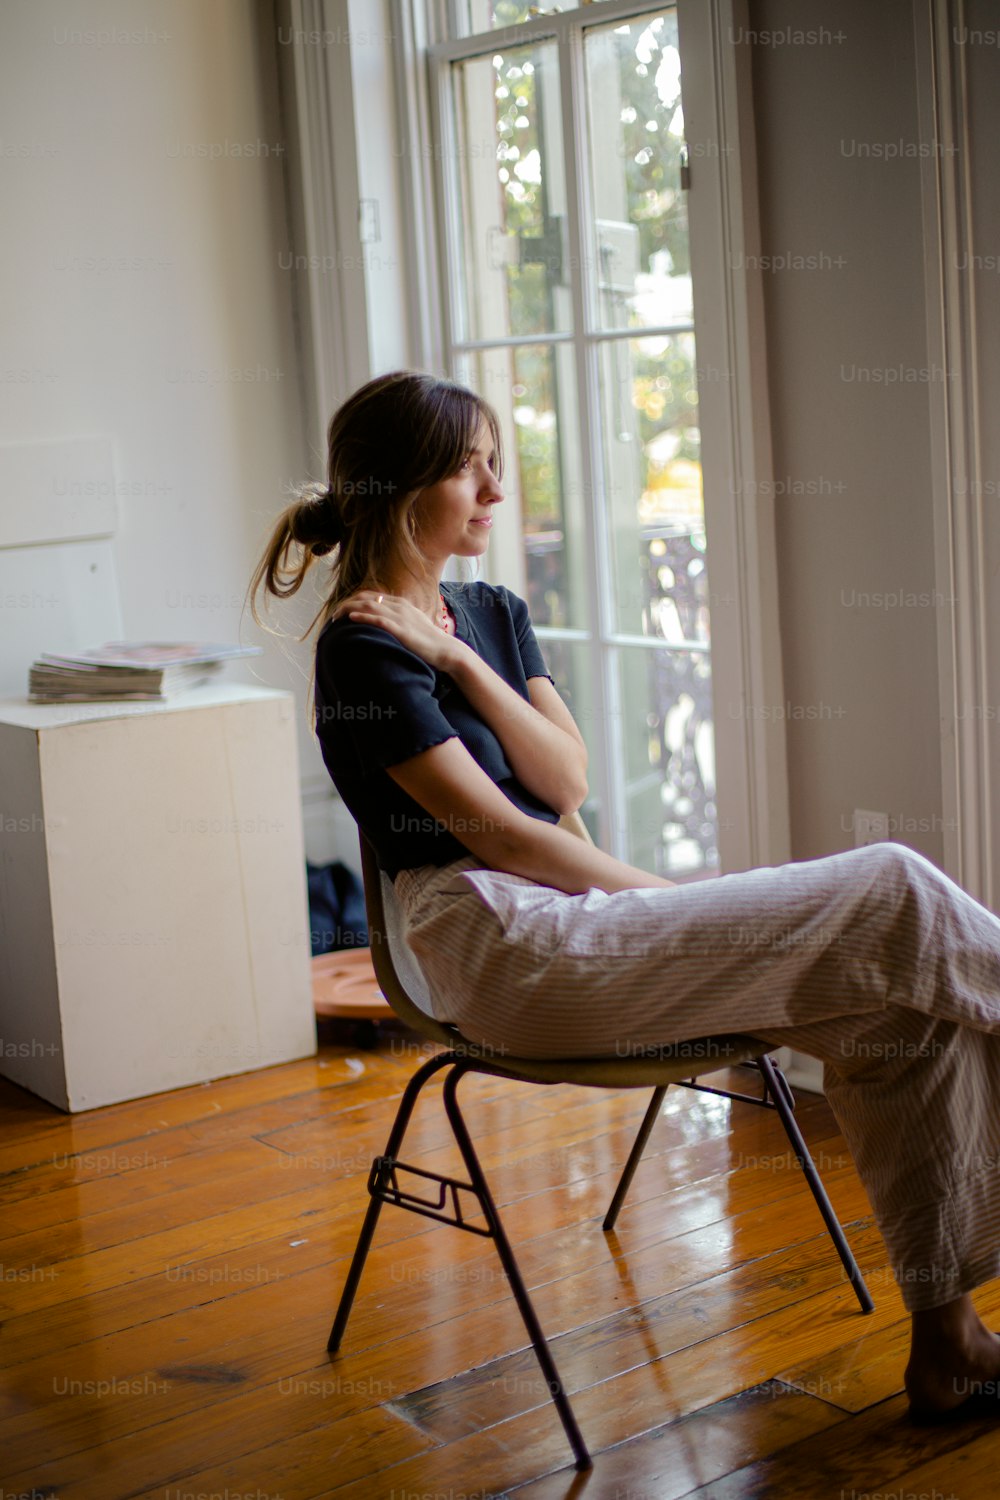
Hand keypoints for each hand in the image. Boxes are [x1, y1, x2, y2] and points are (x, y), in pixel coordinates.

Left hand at [331, 590, 461, 672]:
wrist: (446, 650)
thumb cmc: (430, 642)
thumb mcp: (413, 626)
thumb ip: (400, 621)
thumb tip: (387, 626)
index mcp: (401, 604)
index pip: (372, 595)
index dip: (354, 600)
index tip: (343, 609)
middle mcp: (399, 606)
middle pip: (366, 598)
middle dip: (347, 603)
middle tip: (334, 614)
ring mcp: (401, 617)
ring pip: (369, 606)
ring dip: (349, 609)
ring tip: (336, 616)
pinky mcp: (401, 629)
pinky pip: (378, 619)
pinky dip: (363, 617)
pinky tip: (351, 619)